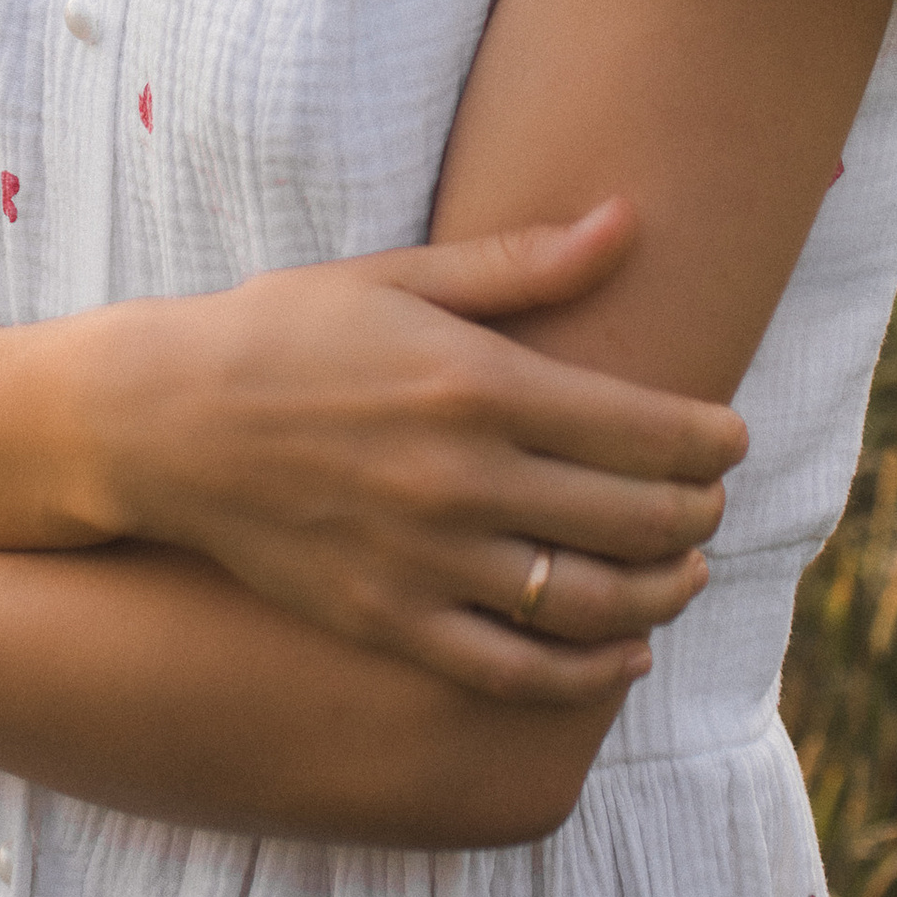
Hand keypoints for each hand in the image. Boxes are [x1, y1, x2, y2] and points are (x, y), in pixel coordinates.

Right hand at [105, 198, 744, 702]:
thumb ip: (522, 264)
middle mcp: (463, 480)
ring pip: (589, 603)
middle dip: (698, 514)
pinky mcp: (390, 622)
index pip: (642, 430)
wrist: (164, 420)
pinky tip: (623, 654)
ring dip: (662, 593)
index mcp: (476, 385)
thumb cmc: (286, 331)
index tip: (732, 438)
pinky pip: (515, 671)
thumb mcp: (400, 277)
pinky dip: (587, 674)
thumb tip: (629, 221)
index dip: (710, 442)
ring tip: (685, 572)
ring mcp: (427, 561)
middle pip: (633, 519)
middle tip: (714, 501)